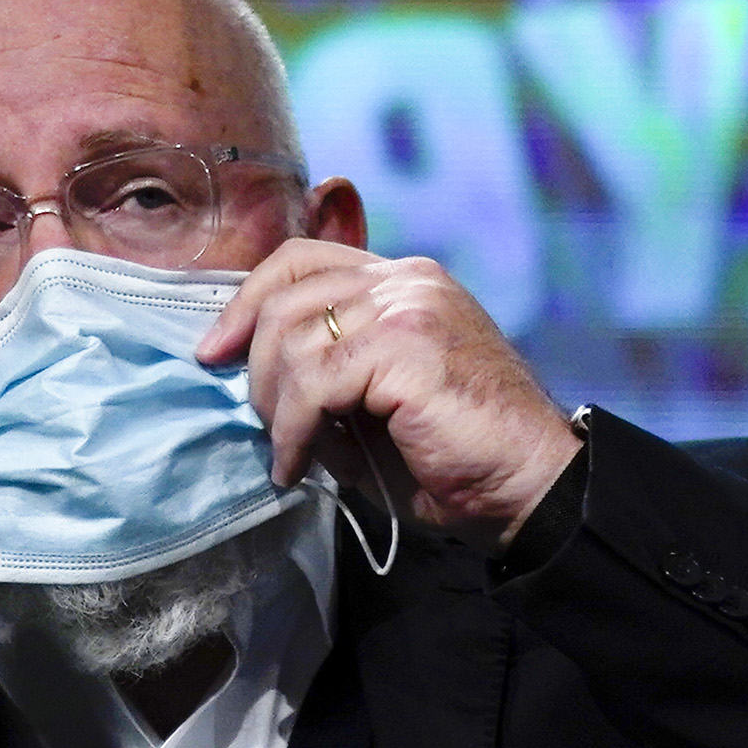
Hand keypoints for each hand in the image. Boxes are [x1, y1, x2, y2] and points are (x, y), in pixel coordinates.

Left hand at [196, 240, 580, 547]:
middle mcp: (407, 280)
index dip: (248, 300)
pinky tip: (297, 466)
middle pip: (286, 295)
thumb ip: (327, 378)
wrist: (531, 487)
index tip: (216, 350)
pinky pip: (314, 383)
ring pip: (293, 340)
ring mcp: (409, 307)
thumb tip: (260, 387)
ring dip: (276, 408)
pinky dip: (293, 432)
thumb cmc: (458, 457)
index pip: (303, 260)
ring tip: (289, 454)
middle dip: (255, 366)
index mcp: (405, 282)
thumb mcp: (376, 405)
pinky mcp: (406, 346)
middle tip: (264, 425)